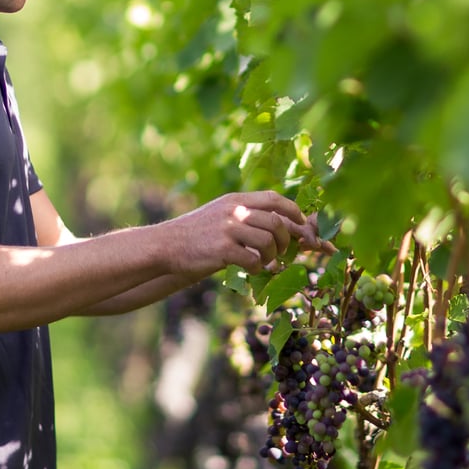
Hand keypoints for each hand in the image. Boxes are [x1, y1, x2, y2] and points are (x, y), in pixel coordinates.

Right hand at [161, 190, 319, 276]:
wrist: (166, 245)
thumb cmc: (196, 233)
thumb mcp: (220, 214)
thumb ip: (245, 215)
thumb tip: (280, 225)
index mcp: (234, 200)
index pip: (273, 198)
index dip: (293, 211)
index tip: (301, 223)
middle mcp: (233, 211)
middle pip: (276, 222)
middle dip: (285, 240)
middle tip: (280, 252)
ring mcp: (227, 230)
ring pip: (268, 241)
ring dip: (272, 256)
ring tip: (264, 262)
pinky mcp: (222, 250)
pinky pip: (254, 260)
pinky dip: (257, 268)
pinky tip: (250, 270)